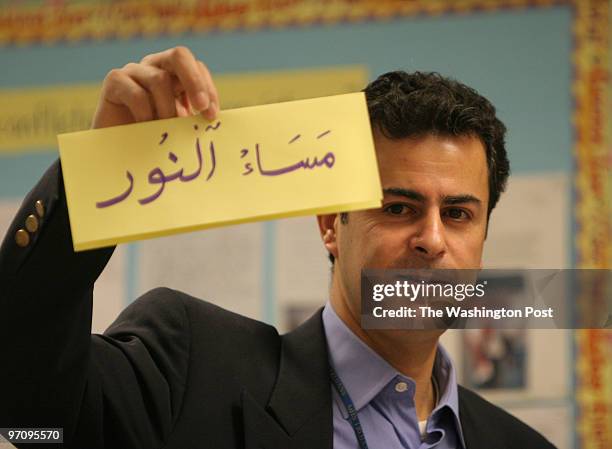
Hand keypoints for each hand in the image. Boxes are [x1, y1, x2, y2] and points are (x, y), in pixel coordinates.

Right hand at [92, 46, 218, 128]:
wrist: (116, 152)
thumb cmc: (151, 140)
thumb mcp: (178, 127)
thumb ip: (193, 118)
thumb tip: (215, 119)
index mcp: (174, 75)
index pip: (197, 68)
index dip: (208, 89)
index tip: (211, 116)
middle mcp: (154, 67)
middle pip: (180, 56)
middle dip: (195, 81)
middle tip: (201, 108)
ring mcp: (134, 71)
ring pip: (159, 79)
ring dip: (167, 109)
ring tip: (166, 130)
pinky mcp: (114, 80)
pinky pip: (137, 93)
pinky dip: (146, 114)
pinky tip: (146, 129)